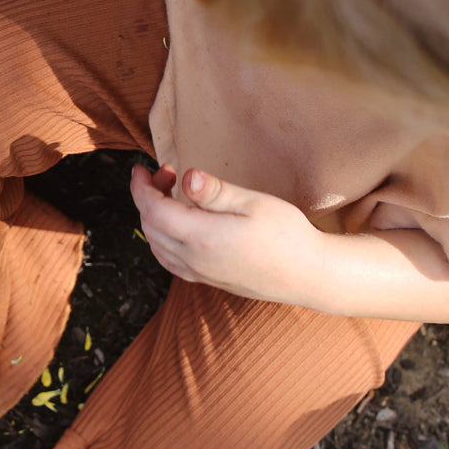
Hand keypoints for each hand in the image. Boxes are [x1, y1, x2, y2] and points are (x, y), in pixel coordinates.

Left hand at [131, 164, 332, 308]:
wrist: (308, 275)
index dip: (141, 186)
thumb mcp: (252, 203)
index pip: (152, 210)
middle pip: (149, 226)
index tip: (141, 168)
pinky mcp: (207, 280)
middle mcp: (193, 260)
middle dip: (149, 196)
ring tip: (174, 194)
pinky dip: (161, 238)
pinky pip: (168, 260)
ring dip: (154, 217)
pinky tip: (177, 224)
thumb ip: (214, 192)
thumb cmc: (286, 234)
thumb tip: (186, 177)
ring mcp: (198, 273)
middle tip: (168, 173)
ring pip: (155, 244)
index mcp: (201, 237)